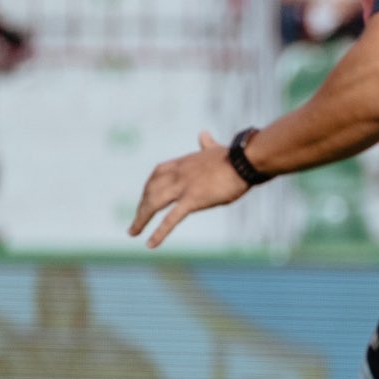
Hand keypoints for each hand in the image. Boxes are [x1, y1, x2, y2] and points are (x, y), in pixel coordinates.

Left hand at [129, 131, 250, 248]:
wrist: (244, 161)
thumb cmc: (235, 156)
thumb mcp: (216, 149)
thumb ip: (206, 144)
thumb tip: (203, 134)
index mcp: (183, 163)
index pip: (157, 173)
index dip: (149, 185)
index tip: (146, 195)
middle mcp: (177, 174)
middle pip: (151, 190)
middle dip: (142, 204)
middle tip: (136, 219)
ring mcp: (183, 187)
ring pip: (154, 204)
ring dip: (141, 218)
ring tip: (133, 232)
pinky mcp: (193, 200)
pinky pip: (171, 219)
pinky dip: (159, 232)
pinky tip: (150, 244)